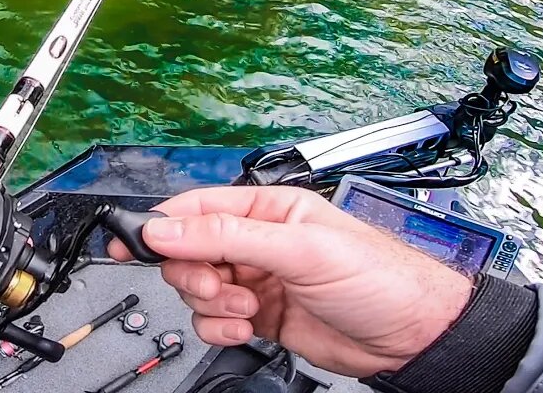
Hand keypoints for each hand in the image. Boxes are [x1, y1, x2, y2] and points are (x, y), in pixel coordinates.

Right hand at [112, 186, 471, 377]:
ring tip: (247, 308)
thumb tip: (170, 229)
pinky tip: (247, 326)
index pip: (196, 209)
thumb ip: (229, 235)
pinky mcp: (260, 314)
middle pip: (190, 251)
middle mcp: (258, 240)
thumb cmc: (379, 277)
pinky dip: (221, 327)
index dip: (161, 226)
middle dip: (194, 272)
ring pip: (199, 289)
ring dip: (214, 304)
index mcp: (266, 208)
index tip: (130, 244)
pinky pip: (216, 318)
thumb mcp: (300, 248)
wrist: (412, 335)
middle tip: (218, 285)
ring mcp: (257, 279)